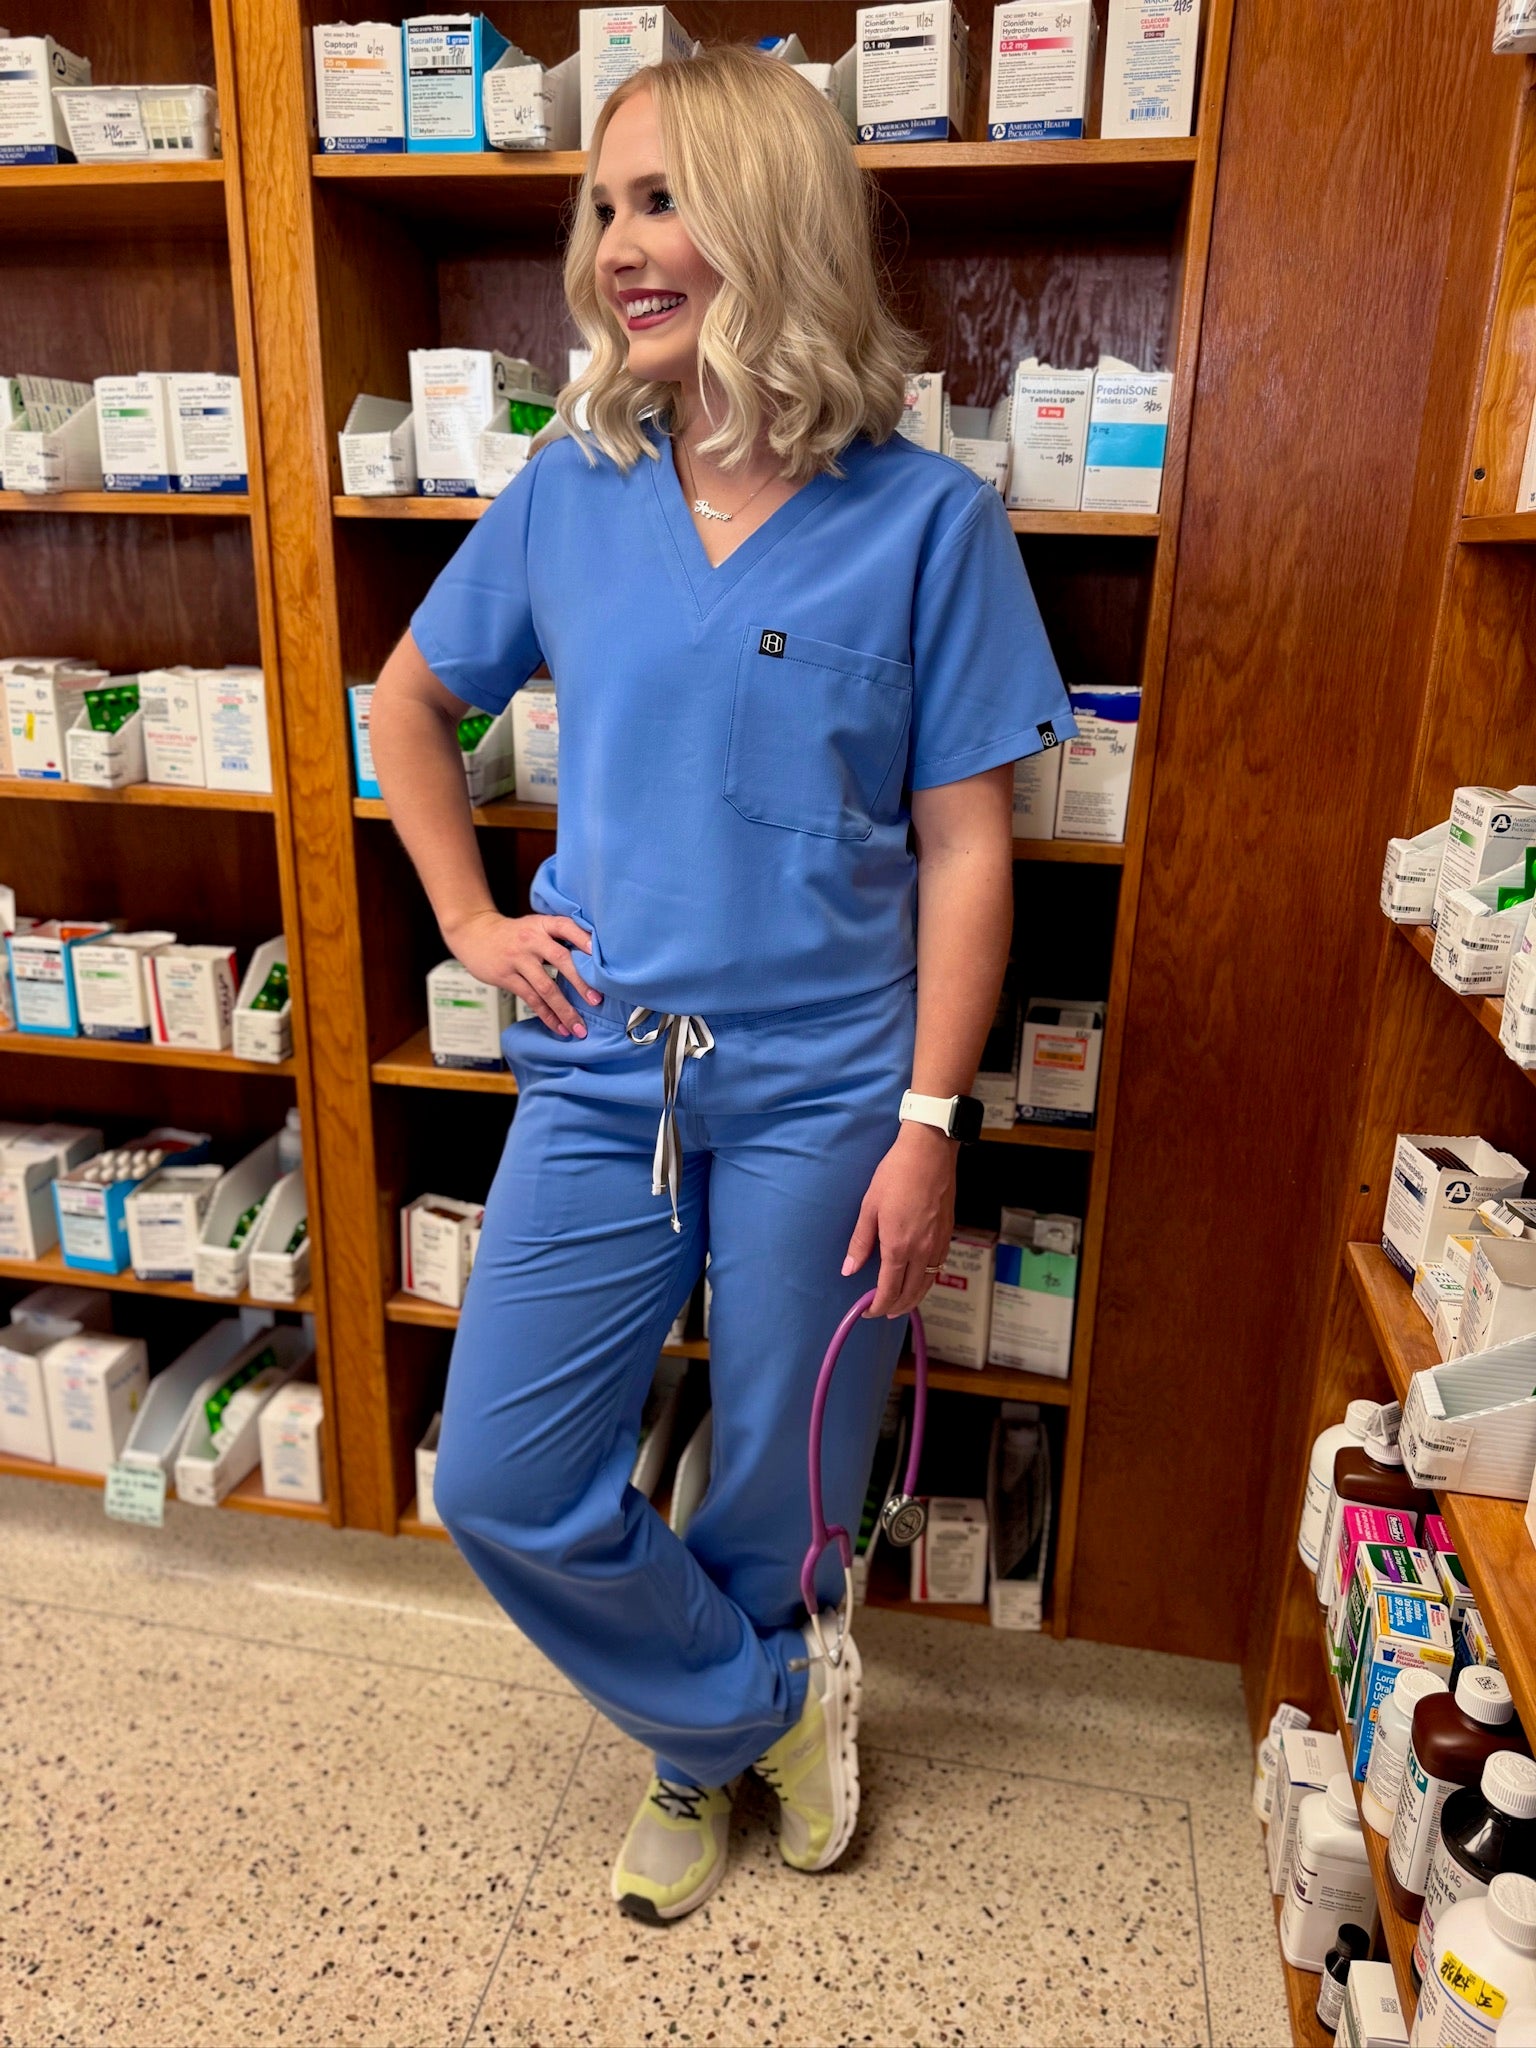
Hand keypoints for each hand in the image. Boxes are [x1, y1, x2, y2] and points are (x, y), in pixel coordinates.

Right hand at [441, 910, 601, 1037]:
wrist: (474, 933)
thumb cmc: (513, 933)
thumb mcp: (535, 925)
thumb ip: (558, 937)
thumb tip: (593, 958)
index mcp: (542, 924)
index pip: (566, 927)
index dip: (583, 939)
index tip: (599, 955)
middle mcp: (531, 940)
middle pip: (561, 960)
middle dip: (581, 982)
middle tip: (597, 1001)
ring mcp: (518, 959)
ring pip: (546, 987)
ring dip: (564, 1009)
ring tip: (579, 1027)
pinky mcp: (506, 977)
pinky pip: (531, 999)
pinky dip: (547, 1015)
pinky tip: (559, 1027)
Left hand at [841, 1121, 956, 1318]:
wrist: (929, 1152)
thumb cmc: (897, 1174)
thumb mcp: (869, 1207)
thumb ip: (861, 1242)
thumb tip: (849, 1269)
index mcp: (899, 1246)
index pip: (889, 1290)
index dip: (877, 1306)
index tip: (867, 1311)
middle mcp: (922, 1251)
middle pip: (910, 1294)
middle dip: (895, 1308)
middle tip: (881, 1312)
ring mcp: (938, 1244)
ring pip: (927, 1284)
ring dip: (913, 1299)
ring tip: (900, 1304)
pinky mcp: (948, 1235)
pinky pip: (938, 1269)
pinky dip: (927, 1282)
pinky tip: (919, 1280)